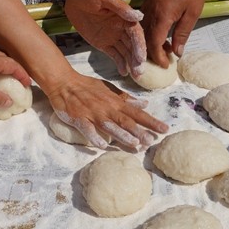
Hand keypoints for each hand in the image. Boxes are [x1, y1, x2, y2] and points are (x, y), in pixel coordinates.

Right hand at [46, 71, 167, 148]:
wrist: (64, 83)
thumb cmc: (87, 87)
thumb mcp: (109, 90)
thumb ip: (126, 99)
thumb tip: (145, 103)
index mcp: (115, 102)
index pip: (137, 113)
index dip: (150, 121)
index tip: (164, 129)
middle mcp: (106, 108)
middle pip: (126, 121)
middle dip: (140, 131)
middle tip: (152, 141)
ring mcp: (93, 114)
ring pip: (109, 125)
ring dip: (122, 135)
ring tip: (134, 144)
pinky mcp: (79, 118)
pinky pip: (87, 129)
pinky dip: (94, 137)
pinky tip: (102, 146)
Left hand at [64, 0, 145, 77]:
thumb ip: (121, 8)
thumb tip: (138, 16)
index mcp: (125, 18)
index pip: (136, 34)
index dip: (140, 46)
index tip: (141, 58)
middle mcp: (122, 29)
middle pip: (133, 46)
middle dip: (137, 59)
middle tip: (139, 72)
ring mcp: (113, 37)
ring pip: (125, 52)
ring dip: (131, 64)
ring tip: (135, 76)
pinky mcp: (104, 43)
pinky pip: (114, 55)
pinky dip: (120, 64)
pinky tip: (124, 73)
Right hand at [141, 0, 204, 66]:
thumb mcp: (192, 12)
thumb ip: (183, 33)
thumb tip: (177, 52)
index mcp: (161, 17)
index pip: (154, 44)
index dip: (158, 57)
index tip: (166, 65)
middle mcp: (150, 14)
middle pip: (145, 41)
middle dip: (153, 54)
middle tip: (164, 62)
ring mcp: (147, 9)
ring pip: (144, 34)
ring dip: (152, 45)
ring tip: (165, 50)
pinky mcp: (148, 5)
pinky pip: (145, 24)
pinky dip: (151, 34)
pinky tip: (162, 37)